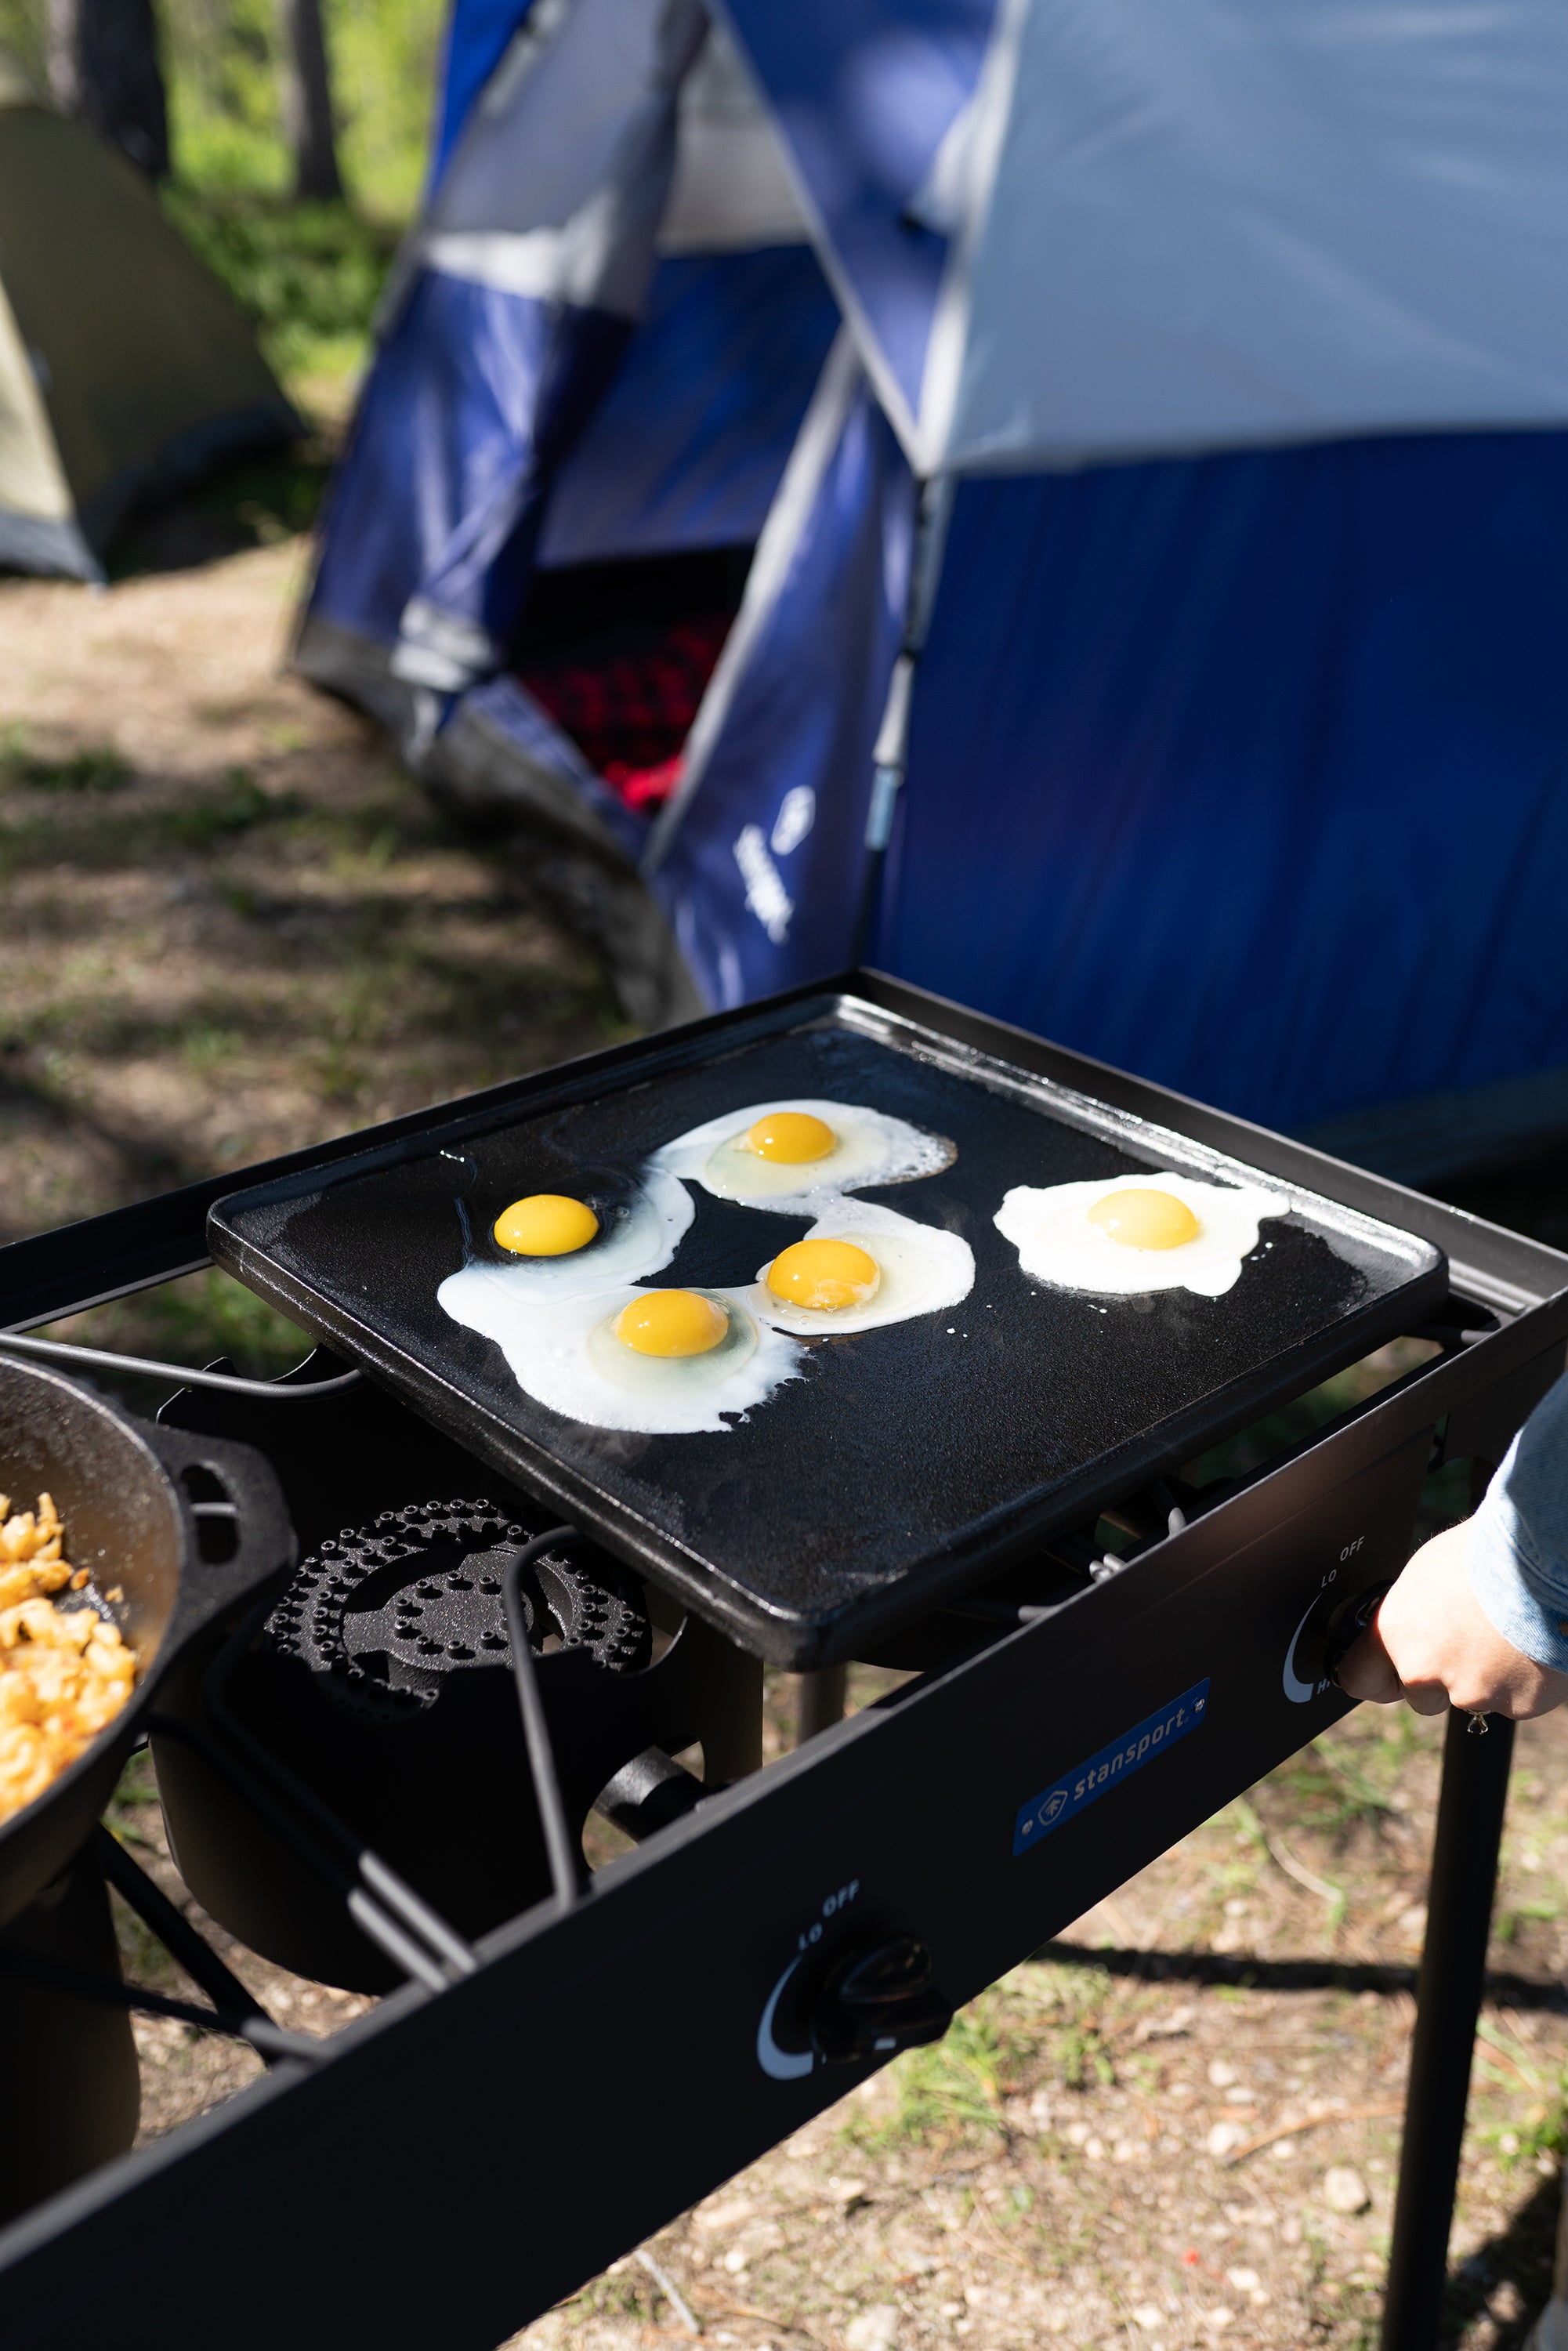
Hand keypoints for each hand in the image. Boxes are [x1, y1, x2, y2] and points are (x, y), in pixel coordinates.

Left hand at [1338, 1519, 1567, 1719]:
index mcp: (1395, 1634)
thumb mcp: (1426, 1572)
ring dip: (1485, 1678)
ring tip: (1504, 1634)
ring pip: (1471, 1697)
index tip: (1386, 1675)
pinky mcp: (1516, 1705)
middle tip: (1467, 1642)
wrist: (1542, 1565)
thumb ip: (1410, 1613)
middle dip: (1440, 1681)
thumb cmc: (1485, 1553)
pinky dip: (1521, 1681)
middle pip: (1421, 1697)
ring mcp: (1472, 1693)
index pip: (1358, 1677)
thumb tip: (1411, 1621)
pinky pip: (1514, 1700)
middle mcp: (1425, 1672)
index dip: (1376, 1677)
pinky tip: (1528, 1647)